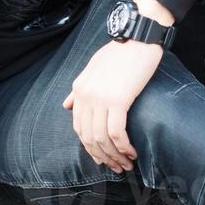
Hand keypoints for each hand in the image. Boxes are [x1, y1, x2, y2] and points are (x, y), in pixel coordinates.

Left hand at [62, 39, 161, 172]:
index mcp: (79, 88)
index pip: (79, 127)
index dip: (90, 147)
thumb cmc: (120, 51)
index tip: (102, 158)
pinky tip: (132, 152)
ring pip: (102, 139)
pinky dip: (123, 147)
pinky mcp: (118, 100)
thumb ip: (79, 89)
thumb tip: (66, 106)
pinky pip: (116, 133)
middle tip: (116, 167)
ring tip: (126, 164)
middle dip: (102, 157)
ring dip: (114, 156)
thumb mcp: (93, 67)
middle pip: (88, 137)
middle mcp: (86, 95)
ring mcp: (100, 98)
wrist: (137, 37)